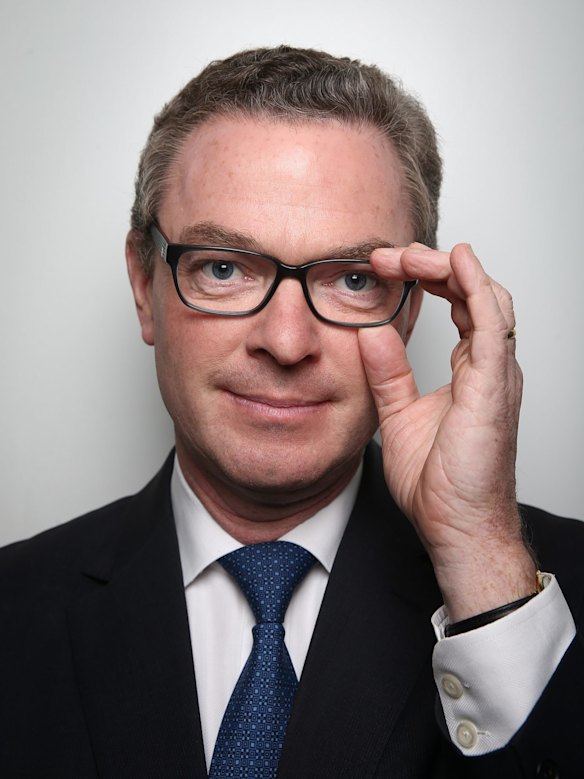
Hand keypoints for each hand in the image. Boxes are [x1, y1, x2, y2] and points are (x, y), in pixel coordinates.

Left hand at [358, 243, 536, 620]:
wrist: (456, 527)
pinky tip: (457, 263)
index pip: (459, 305)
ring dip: (450, 269)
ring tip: (411, 255)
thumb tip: (370, 332)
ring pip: (487, 299)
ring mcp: (496, 375)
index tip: (387, 266)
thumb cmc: (438, 482)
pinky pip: (492, 326)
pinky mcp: (494, 388)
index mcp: (471, 372)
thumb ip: (388, 372)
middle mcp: (489, 367)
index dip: (428, 279)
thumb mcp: (398, 413)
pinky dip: (476, 288)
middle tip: (393, 253)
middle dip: (435, 266)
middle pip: (474, 294)